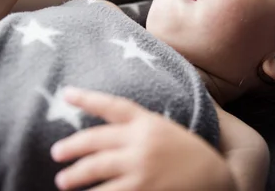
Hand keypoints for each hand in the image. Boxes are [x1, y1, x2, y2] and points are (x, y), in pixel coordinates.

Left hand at [51, 87, 236, 190]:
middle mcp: (141, 142)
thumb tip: (112, 123)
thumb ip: (141, 126)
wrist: (217, 181)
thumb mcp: (167, 131)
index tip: (66, 93)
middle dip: (72, 147)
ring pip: (94, 170)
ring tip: (63, 181)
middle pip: (95, 140)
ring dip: (74, 176)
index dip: (88, 98)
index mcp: (149, 123)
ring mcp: (139, 169)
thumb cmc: (190, 155)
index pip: (113, 106)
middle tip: (56, 153)